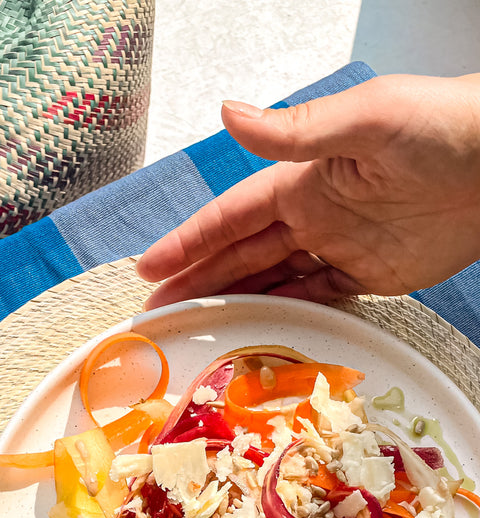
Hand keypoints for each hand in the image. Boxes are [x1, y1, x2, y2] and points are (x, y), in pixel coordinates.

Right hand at [137, 74, 479, 308]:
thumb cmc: (441, 127)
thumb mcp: (365, 120)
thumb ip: (296, 128)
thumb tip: (229, 114)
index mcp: (302, 179)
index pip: (230, 218)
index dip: (188, 242)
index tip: (150, 267)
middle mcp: (312, 214)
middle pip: (240, 256)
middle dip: (197, 282)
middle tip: (157, 312)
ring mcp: (339, 246)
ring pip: (271, 281)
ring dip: (232, 301)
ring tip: (195, 327)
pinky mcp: (369, 275)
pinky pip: (315, 298)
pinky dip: (284, 313)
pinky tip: (257, 329)